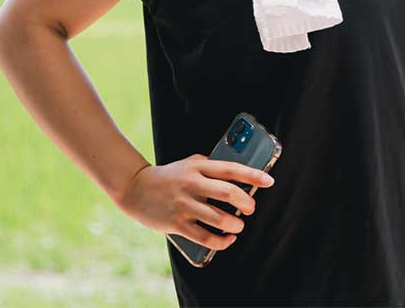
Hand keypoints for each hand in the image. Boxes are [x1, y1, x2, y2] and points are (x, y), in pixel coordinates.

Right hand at [113, 153, 274, 250]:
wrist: (135, 188)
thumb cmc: (170, 175)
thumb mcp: (190, 163)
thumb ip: (210, 166)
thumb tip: (239, 174)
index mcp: (198, 167)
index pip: (231, 169)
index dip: (252, 175)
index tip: (269, 181)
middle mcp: (192, 185)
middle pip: (227, 193)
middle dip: (245, 202)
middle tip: (250, 208)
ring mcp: (184, 204)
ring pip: (218, 218)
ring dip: (235, 225)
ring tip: (238, 225)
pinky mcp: (176, 223)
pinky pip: (204, 236)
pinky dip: (220, 241)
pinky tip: (227, 239)